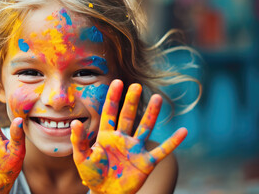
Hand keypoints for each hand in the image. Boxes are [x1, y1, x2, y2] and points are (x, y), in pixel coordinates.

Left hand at [71, 80, 186, 193]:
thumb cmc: (92, 175)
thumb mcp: (81, 158)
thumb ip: (79, 140)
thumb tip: (75, 122)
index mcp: (106, 136)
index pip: (110, 113)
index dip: (113, 98)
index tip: (117, 82)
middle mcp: (123, 139)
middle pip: (128, 117)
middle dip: (132, 102)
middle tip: (137, 86)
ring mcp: (135, 149)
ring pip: (145, 128)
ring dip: (152, 114)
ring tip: (158, 98)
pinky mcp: (146, 162)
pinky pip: (162, 151)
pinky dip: (173, 142)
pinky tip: (183, 131)